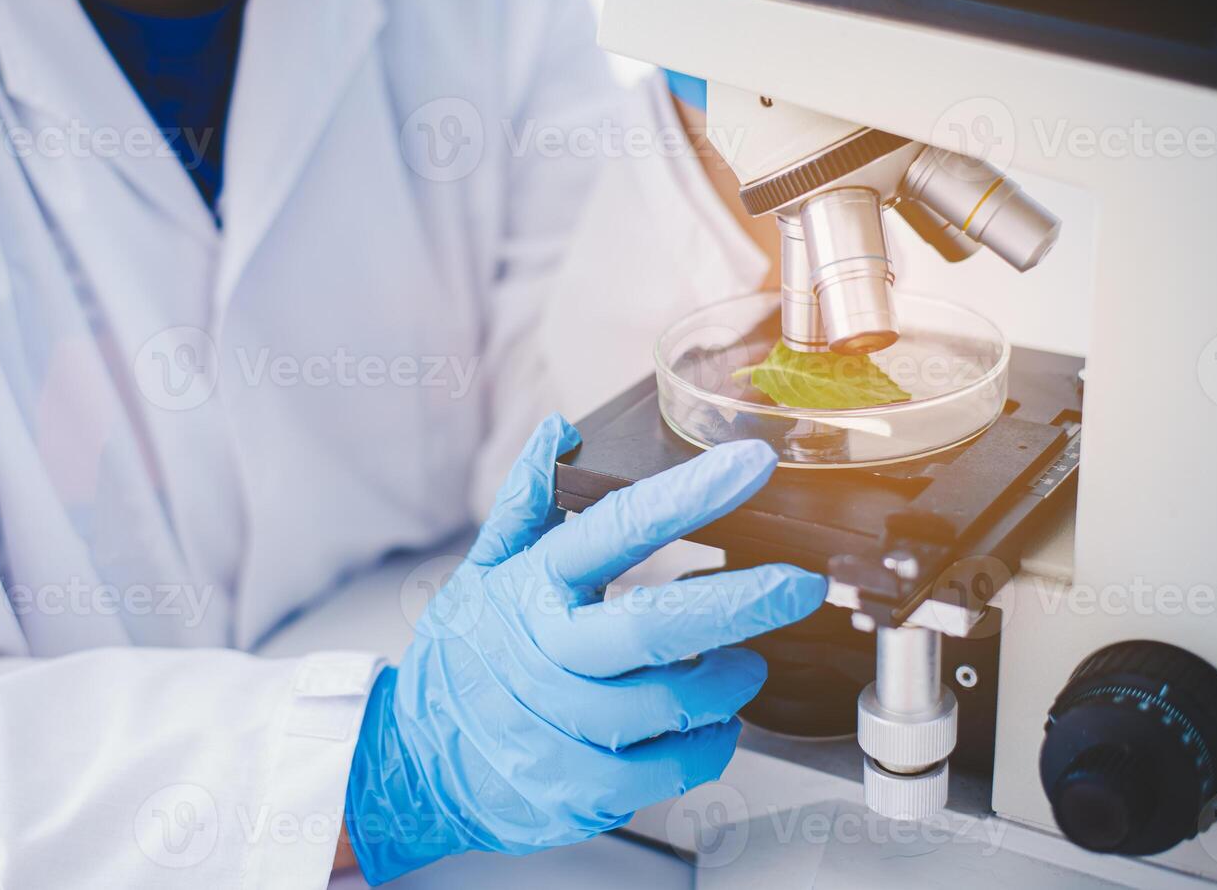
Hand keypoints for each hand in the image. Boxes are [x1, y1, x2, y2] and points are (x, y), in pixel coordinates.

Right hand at [345, 415, 826, 882]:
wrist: (416, 763)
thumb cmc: (461, 658)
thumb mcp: (481, 570)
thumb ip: (528, 502)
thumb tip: (557, 431)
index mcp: (531, 587)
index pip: (617, 529)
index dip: (689, 496)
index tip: (750, 465)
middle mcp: (543, 652)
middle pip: (654, 628)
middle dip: (740, 604)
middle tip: (800, 586)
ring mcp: (556, 724)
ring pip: (669, 705)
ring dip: (726, 685)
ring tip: (743, 667)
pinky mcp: (574, 785)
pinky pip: (666, 768)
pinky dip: (708, 745)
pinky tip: (716, 725)